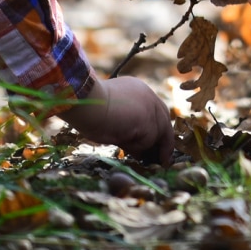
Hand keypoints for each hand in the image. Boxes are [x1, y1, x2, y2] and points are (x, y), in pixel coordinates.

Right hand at [57, 73, 174, 163]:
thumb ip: (127, 126)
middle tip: (163, 159)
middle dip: (164, 142)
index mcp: (138, 89)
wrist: (86, 103)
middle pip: (163, 120)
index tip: (157, 145)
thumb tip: (138, 149)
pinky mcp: (148, 121)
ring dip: (150, 148)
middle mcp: (147, 95)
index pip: (154, 110)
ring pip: (158, 133)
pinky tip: (130, 150)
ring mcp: (150, 107)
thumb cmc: (89, 110)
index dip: (156, 128)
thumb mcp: (112, 114)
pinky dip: (138, 149)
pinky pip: (147, 142)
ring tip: (147, 159)